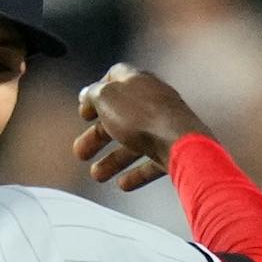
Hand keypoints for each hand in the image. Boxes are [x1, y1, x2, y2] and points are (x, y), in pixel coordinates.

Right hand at [73, 65, 212, 190]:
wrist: (181, 143)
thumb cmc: (143, 117)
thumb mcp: (107, 98)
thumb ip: (94, 93)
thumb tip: (87, 93)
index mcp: (138, 81)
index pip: (114, 78)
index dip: (96, 93)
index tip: (84, 111)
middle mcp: (153, 100)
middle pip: (120, 117)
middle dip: (97, 137)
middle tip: (81, 152)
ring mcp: (165, 125)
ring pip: (134, 142)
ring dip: (113, 160)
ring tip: (97, 175)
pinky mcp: (175, 148)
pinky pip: (152, 161)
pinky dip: (136, 173)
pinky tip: (123, 183)